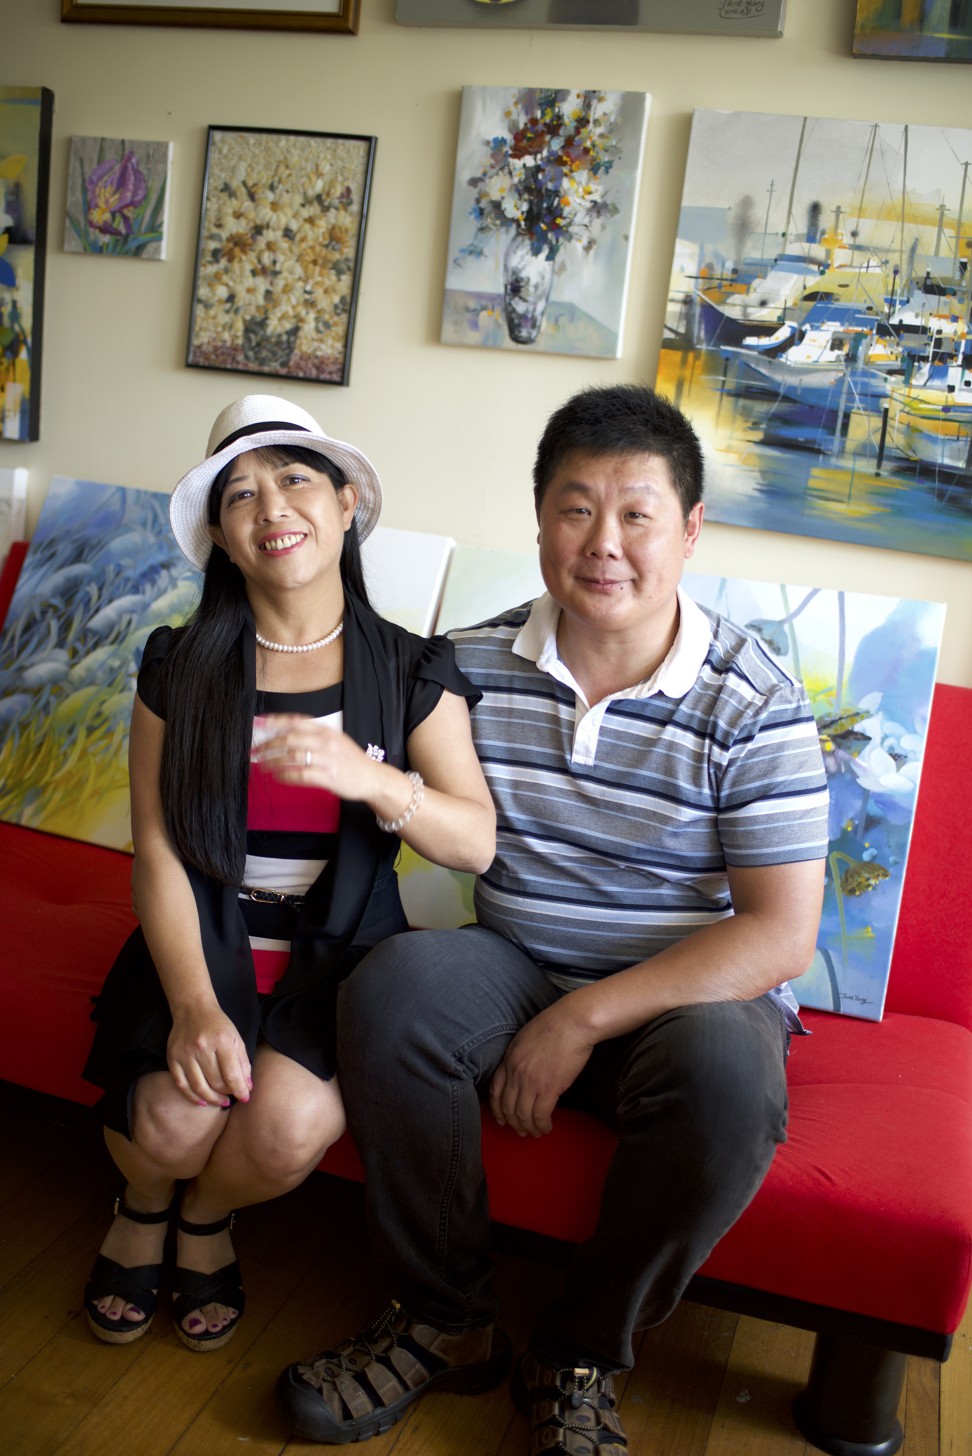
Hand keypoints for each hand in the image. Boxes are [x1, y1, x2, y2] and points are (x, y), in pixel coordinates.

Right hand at [166, 1005, 251, 1107]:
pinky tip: (202, 1101)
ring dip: (212, 1099)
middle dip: (227, 1093)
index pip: (231, 1074)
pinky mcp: (172, 1058)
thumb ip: (243, 1063)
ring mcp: (185, 1053)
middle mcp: (201, 1047)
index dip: (240, 1089)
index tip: (245, 1098)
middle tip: (231, 1095)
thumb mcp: (235, 1038)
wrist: (193, 1009)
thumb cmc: (218, 1025)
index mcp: (221, 1040)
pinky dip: (192, 1097)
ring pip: (199, 1087)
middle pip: (215, 1082)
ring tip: (221, 1101)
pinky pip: (181, 1084)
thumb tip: (247, 1087)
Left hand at [251, 714, 381, 801]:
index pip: (297, 721)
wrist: (372, 778)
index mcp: (327, 731)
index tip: (258, 722)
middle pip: (290, 738)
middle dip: (268, 744)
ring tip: (262, 765)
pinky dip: (286, 776)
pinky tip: (278, 777)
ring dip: (273, 761)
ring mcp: (328, 759)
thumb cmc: (351, 761)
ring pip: (292, 757)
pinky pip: (301, 775)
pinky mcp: (328, 777)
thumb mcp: (336, 740)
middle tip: (255, 751)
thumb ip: (314, 737)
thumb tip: (286, 736)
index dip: (276, 720)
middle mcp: (326, 742)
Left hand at [489, 1001, 593, 1137]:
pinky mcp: (549, 1088)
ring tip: (536, 1132)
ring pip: (523, 1115)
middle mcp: (515, 1073)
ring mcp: (530, 1082)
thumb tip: (521, 1073)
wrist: (573, 1022)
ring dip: (529, 1127)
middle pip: (507, 1107)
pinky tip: (547, 1127)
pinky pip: (540, 1115)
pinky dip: (542, 1125)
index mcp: (508, 1059)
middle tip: (521, 1131)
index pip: (495, 1091)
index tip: (502, 1118)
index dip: (497, 1109)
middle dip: (513, 1123)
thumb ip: (519, 1057)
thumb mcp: (526, 1038)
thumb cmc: (555, 1025)